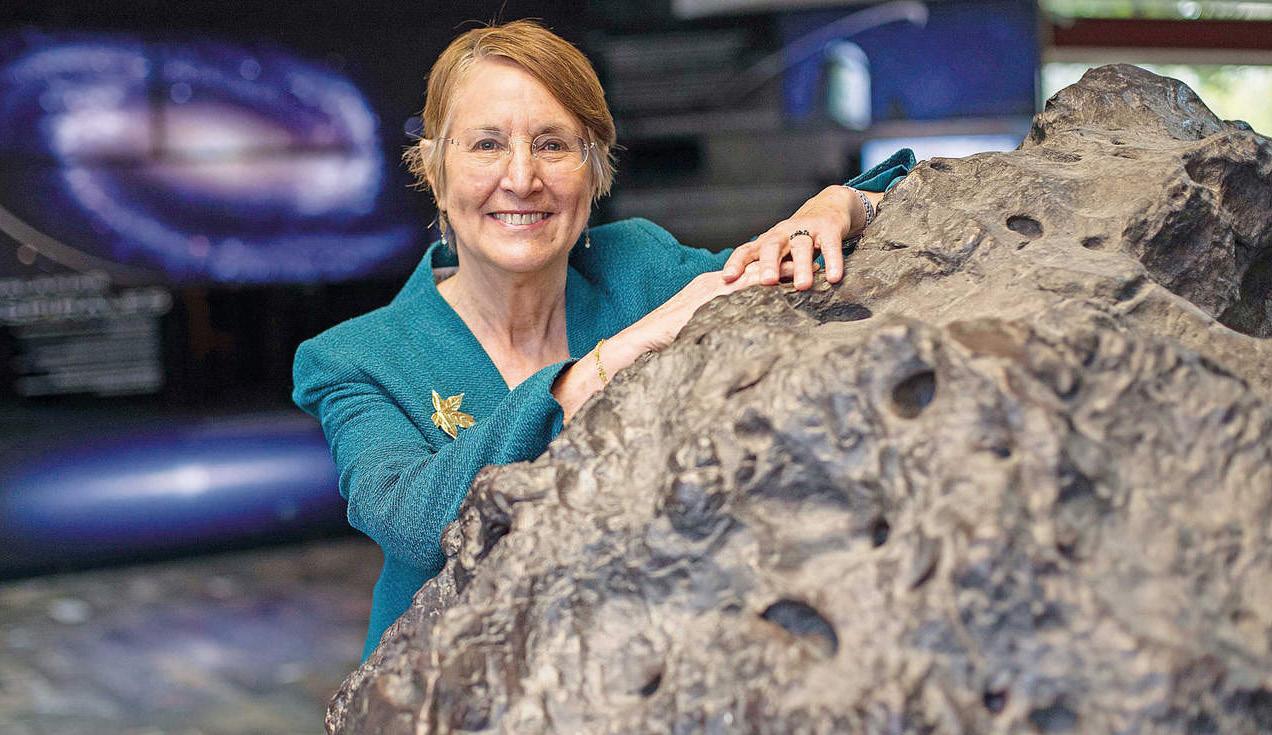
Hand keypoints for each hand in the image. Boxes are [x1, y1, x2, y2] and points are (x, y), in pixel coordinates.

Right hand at [628, 258, 812, 352]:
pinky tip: (781, 287)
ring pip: (750, 276)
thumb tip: (736, 332)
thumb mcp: (698, 330)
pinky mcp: (706, 301)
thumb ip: (717, 324)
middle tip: (811, 261)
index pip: (748, 274)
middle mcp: (712, 284)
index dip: (773, 269)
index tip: (797, 266)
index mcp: (711, 288)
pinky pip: (738, 291)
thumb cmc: (665, 340)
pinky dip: (761, 287)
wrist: (640, 340)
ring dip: (778, 272)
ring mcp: (708, 290)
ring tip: (806, 269)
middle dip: (782, 265)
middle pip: (754, 270)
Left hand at [720, 185, 866, 291]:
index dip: (736, 263)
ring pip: (801, 247)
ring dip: (801, 266)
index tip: (728, 278)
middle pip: (772, 246)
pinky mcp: (829, 229)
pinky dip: (832, 261)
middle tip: (767, 281)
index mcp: (767, 241)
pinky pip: (831, 246)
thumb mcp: (779, 251)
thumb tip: (747, 296)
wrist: (828, 206)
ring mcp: (806, 229)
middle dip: (769, 264)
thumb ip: (767, 269)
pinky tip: (834, 277)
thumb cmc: (797, 238)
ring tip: (803, 286)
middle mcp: (783, 233)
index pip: (747, 250)